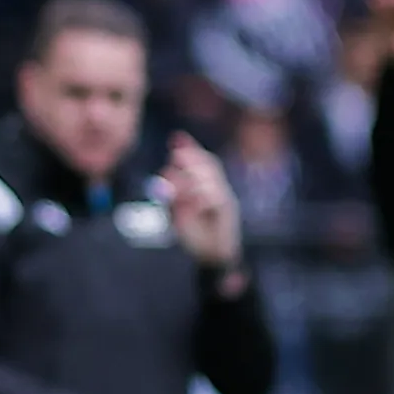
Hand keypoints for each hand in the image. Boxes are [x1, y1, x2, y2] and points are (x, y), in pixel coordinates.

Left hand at [160, 132, 242, 266]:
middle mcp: (218, 189)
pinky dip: (201, 197)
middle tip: (175, 154)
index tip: (176, 136)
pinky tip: (188, 202)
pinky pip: (216, 198)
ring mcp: (226, 200)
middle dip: (192, 157)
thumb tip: (165, 173)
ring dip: (193, 179)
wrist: (212, 257)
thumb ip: (171, 195)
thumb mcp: (176, 213)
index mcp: (205, 187)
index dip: (190, 148)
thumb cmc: (194, 235)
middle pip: (210, 165)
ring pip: (213, 179)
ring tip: (177, 188)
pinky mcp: (228, 212)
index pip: (201, 162)